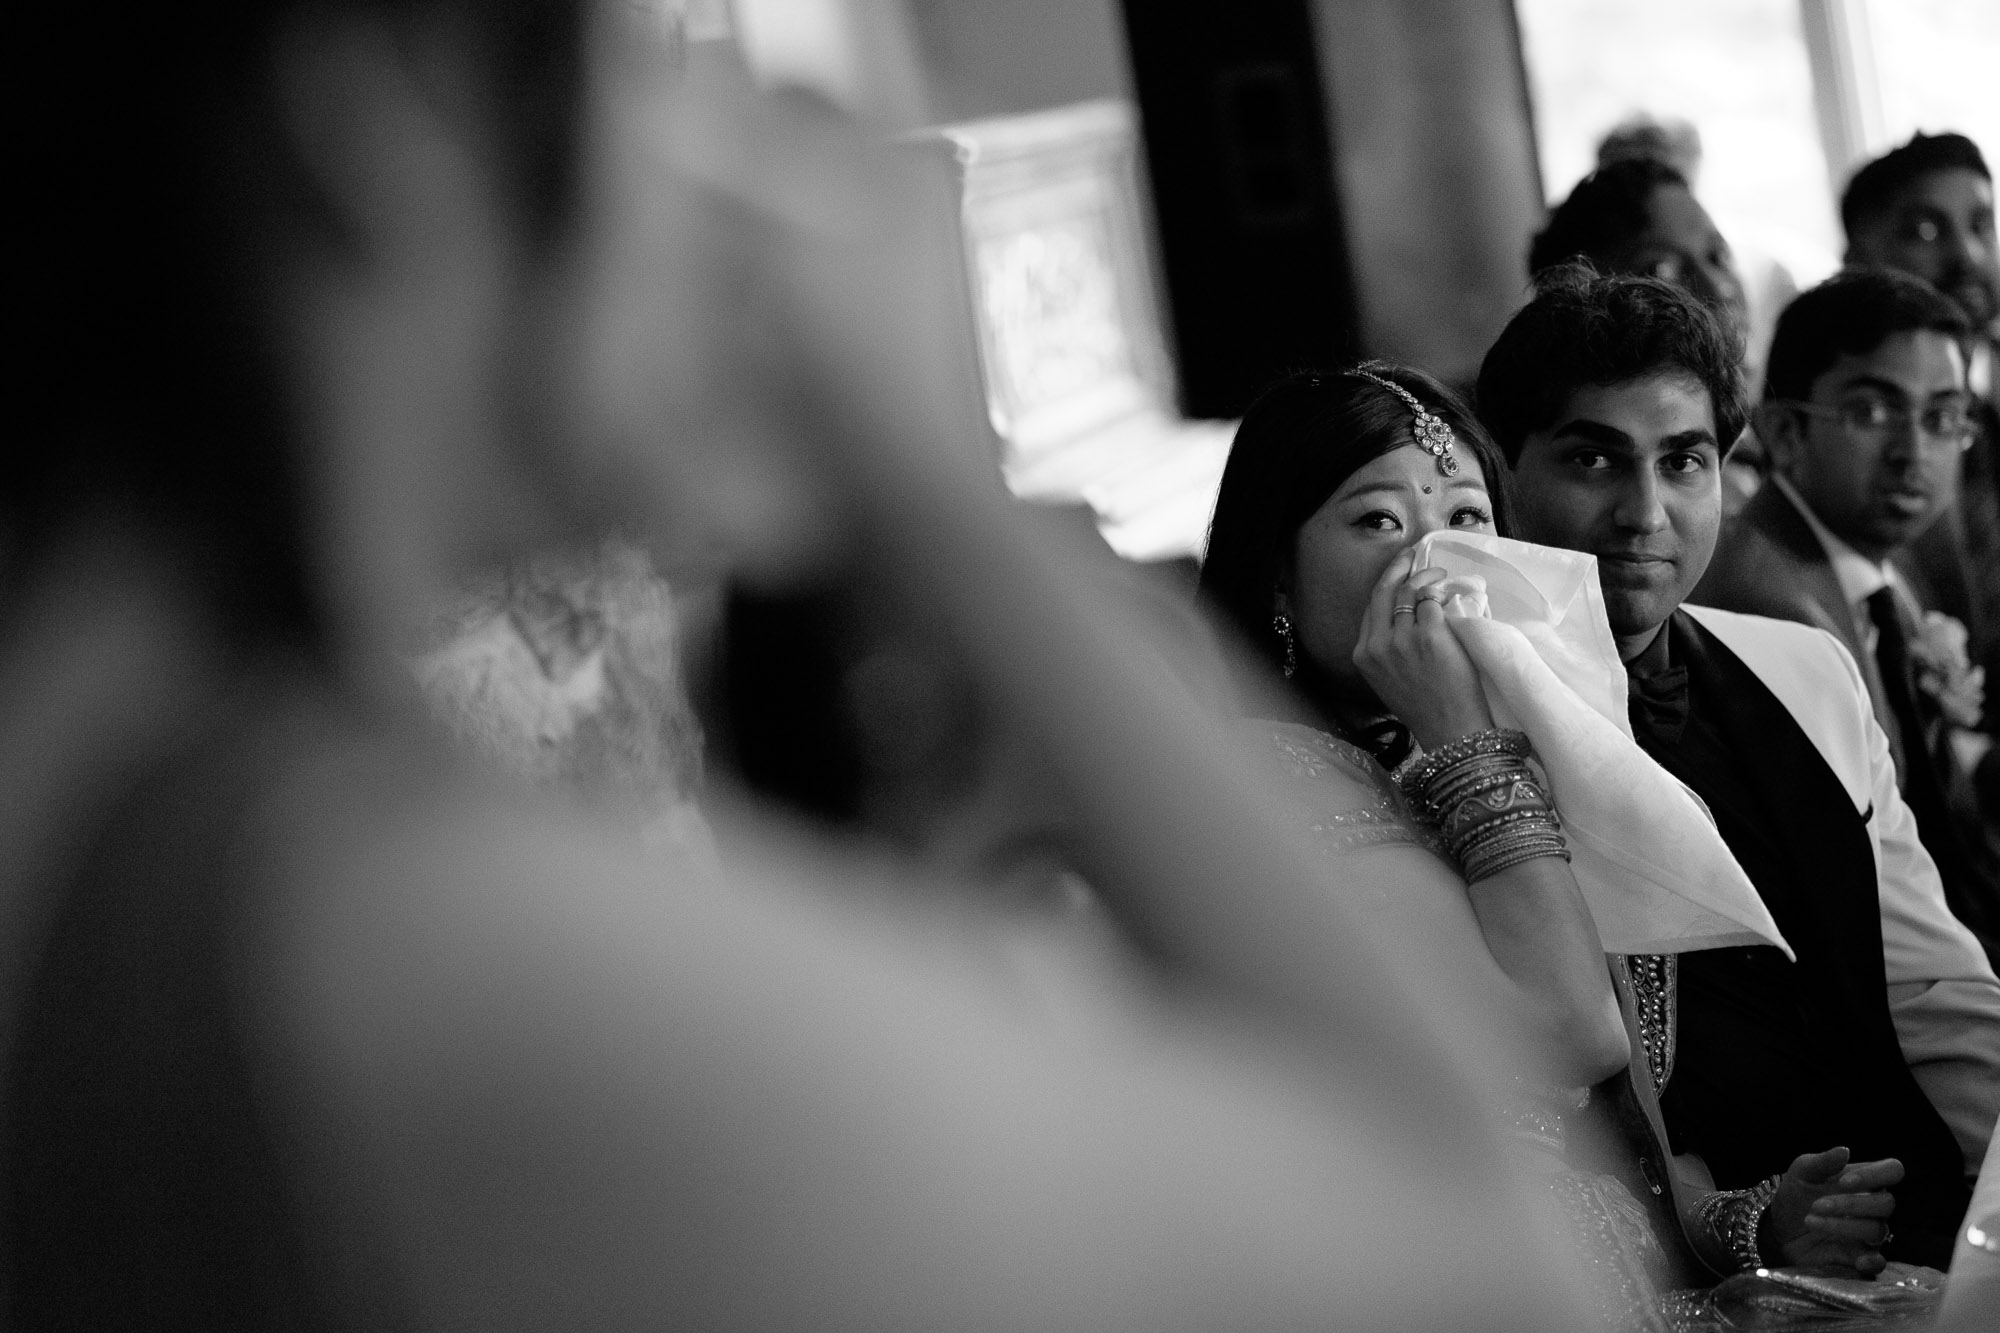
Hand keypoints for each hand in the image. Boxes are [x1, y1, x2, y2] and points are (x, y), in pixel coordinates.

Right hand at [1351, 550, 1493, 750]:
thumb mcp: (1387, 680)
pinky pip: (1435, 602)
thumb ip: (1385, 649)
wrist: (1450, 730)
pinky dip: (1445, 593)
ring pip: (1412, 592)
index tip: (1398, 569)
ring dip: (1428, 577)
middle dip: (1400, 567)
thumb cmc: (1425, 708)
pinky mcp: (1432, 635)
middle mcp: (1378, 644)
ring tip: (1441, 576)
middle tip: (1415, 555)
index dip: (1386, 582)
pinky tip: (1454, 592)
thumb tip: (1402, 614)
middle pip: (1386, 591)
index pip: (1372, 607)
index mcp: (1363, 655)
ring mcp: (1404, 639)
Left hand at [1762, 1147, 1900, 1274]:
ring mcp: (1869, 1234)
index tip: (1844, 1182)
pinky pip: (1879, 1262)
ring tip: (1810, 1221)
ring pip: (1877, 1230)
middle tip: (1817, 1204)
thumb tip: (1844, 1150)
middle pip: (1886, 1204)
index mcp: (1864, 1181)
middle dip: (1850, 1204)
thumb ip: (1822, 1162)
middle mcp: (1872, 1207)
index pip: (1892, 1170)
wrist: (1779, 1227)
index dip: (1875, 1175)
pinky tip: (1857, 1260)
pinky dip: (1872, 1262)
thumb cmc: (1797, 1194)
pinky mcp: (1860, 1257)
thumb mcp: (1801, 1174)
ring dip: (1842, 1226)